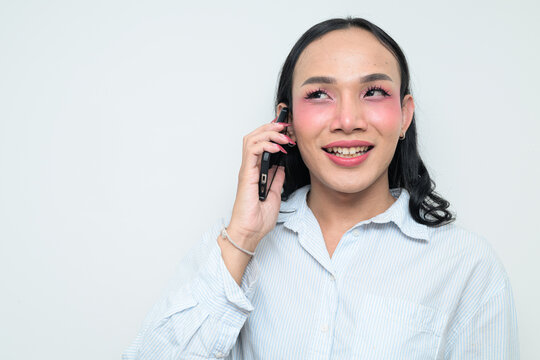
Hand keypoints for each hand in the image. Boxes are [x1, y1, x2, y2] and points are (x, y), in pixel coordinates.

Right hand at [227, 119, 295, 250]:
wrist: (250, 232)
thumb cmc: (258, 219)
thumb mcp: (275, 194)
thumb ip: (277, 178)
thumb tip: (281, 166)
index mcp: (256, 171)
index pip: (261, 143)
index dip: (273, 132)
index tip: (288, 130)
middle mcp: (250, 168)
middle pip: (255, 136)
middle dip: (271, 127)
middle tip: (287, 126)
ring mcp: (247, 170)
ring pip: (252, 139)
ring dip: (269, 132)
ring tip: (283, 135)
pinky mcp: (246, 174)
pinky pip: (252, 151)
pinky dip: (265, 144)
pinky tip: (277, 146)